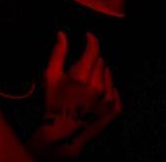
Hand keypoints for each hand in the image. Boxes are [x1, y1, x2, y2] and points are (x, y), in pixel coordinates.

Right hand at [29, 32, 120, 159]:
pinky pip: (115, 89)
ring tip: (88, 80)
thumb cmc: (54, 101)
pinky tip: (97, 92)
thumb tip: (62, 34)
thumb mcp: (50, 76)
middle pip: (101, 61)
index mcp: (81, 76)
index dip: (92, 40)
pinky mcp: (115, 109)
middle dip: (92, 58)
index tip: (88, 36)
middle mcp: (99, 86)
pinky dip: (108, 87)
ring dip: (100, 72)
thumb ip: (57, 53)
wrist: (64, 132)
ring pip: (109, 74)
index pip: (93, 50)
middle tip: (82, 65)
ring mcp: (109, 99)